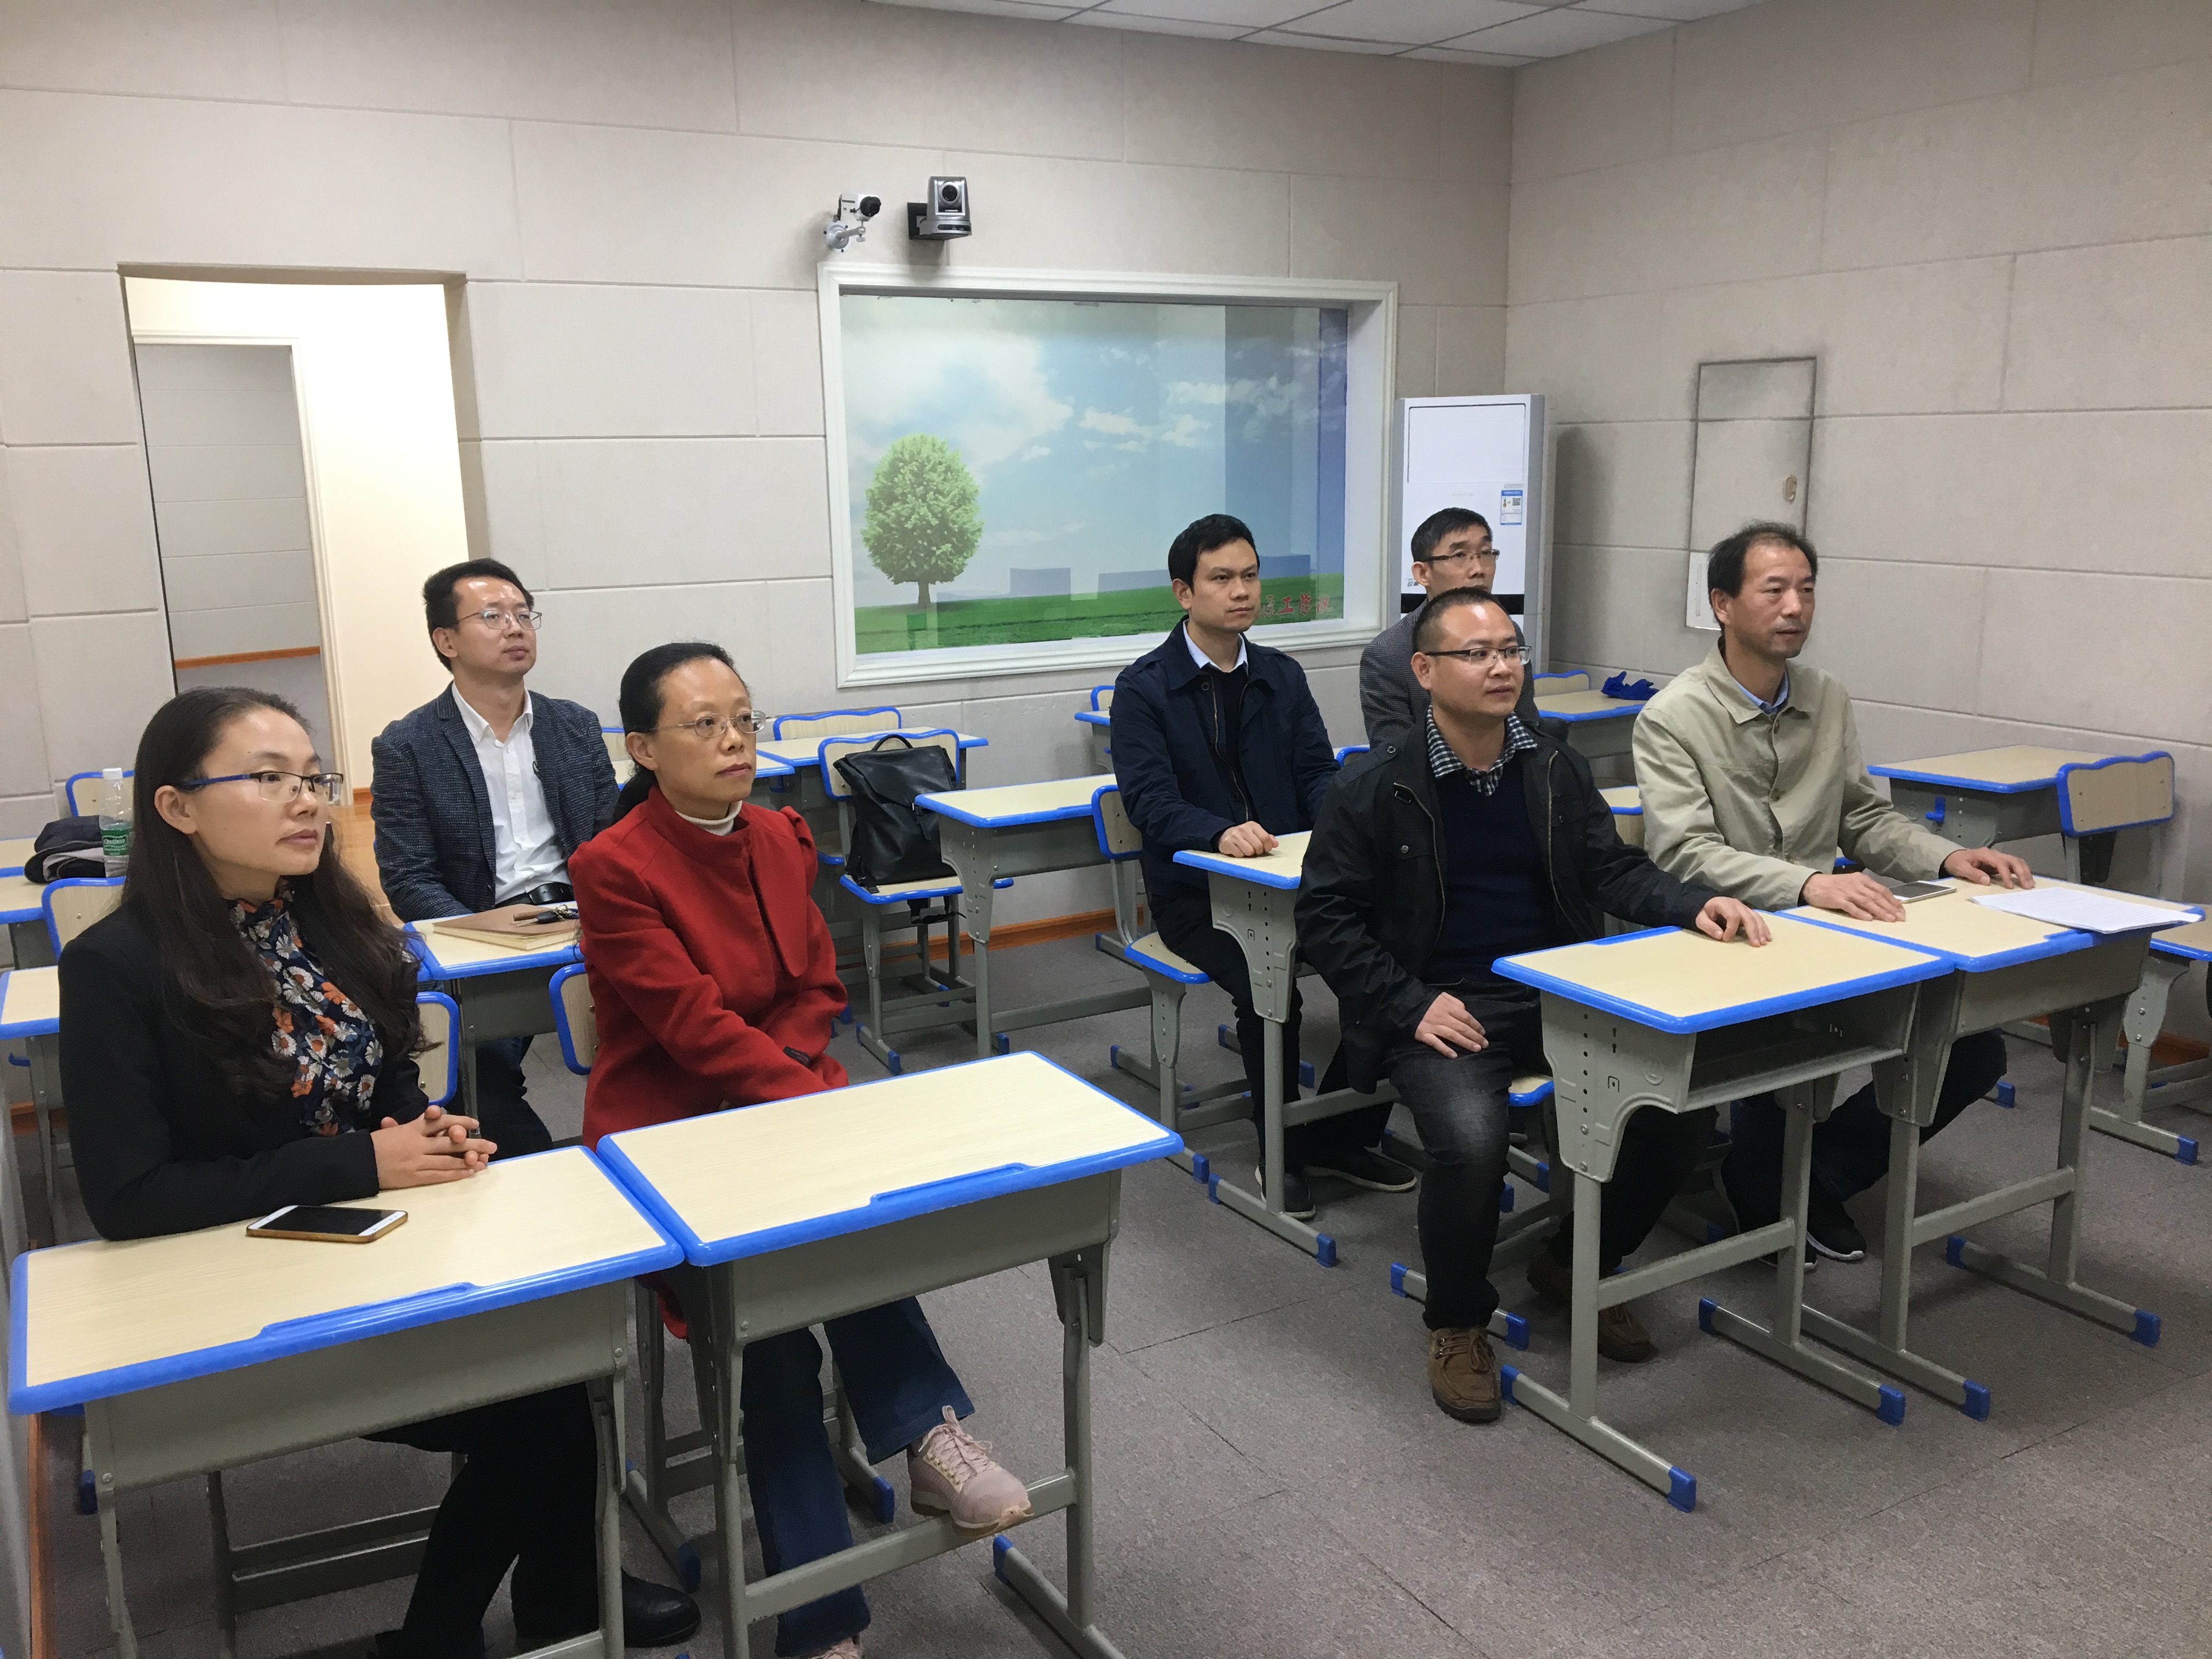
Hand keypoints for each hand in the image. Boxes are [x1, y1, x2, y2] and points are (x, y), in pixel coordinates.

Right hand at [372, 1106, 495, 1188]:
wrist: (358, 1163)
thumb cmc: (375, 1144)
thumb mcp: (394, 1129)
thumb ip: (414, 1123)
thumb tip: (432, 1112)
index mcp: (412, 1128)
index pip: (441, 1121)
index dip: (460, 1122)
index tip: (475, 1124)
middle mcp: (418, 1144)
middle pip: (450, 1142)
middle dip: (473, 1144)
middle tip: (491, 1145)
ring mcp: (417, 1161)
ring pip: (448, 1160)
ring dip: (467, 1161)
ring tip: (483, 1161)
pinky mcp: (414, 1177)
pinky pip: (438, 1175)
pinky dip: (454, 1174)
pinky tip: (467, 1173)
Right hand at [1216, 821, 1278, 858]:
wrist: (1225, 835)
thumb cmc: (1244, 836)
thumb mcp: (1256, 834)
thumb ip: (1267, 838)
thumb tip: (1275, 844)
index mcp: (1253, 825)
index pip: (1265, 838)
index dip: (1267, 847)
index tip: (1265, 850)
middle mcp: (1243, 829)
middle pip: (1258, 846)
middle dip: (1258, 851)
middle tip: (1255, 851)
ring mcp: (1235, 835)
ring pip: (1249, 851)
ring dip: (1249, 854)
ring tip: (1246, 850)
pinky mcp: (1227, 843)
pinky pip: (1239, 854)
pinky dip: (1240, 855)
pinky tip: (1238, 850)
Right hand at [1414, 992, 1486, 1056]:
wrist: (1405, 1002)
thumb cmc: (1427, 999)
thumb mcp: (1442, 996)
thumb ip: (1455, 1003)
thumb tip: (1466, 1012)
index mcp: (1448, 1007)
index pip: (1466, 1017)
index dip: (1476, 1025)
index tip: (1483, 1032)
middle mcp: (1443, 1018)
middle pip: (1462, 1028)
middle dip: (1475, 1036)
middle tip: (1485, 1044)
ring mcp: (1433, 1027)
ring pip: (1452, 1036)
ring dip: (1465, 1043)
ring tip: (1476, 1049)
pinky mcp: (1424, 1034)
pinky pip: (1435, 1043)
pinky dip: (1445, 1049)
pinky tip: (1454, 1055)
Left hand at [1694, 897, 1770, 944]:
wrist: (1707, 903)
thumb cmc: (1704, 913)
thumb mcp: (1700, 919)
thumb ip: (1708, 926)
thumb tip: (1720, 936)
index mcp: (1724, 904)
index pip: (1733, 916)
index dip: (1731, 929)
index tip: (1725, 939)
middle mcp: (1736, 904)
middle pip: (1748, 917)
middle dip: (1753, 931)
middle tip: (1756, 944)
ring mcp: (1743, 907)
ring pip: (1756, 917)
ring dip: (1761, 930)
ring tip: (1764, 942)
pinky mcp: (1747, 912)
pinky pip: (1758, 918)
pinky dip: (1763, 927)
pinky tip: (1767, 937)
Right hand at [1801, 870, 1905, 921]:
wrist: (1812, 884)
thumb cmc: (1833, 885)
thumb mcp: (1852, 883)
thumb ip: (1865, 891)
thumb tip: (1881, 903)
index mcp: (1861, 879)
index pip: (1881, 890)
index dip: (1892, 900)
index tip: (1901, 910)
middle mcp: (1856, 884)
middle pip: (1876, 896)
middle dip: (1890, 908)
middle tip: (1899, 917)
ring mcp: (1847, 892)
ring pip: (1867, 902)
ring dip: (1879, 911)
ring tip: (1889, 919)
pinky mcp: (1837, 899)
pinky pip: (1851, 907)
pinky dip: (1860, 913)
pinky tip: (1868, 919)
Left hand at [1942, 847, 2033, 888]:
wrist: (1954, 856)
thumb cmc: (1957, 862)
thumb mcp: (1960, 867)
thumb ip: (1972, 873)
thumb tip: (1987, 881)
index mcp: (1985, 854)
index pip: (2000, 863)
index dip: (2006, 874)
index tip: (2009, 886)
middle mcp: (1994, 854)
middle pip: (2013, 860)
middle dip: (2022, 873)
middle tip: (2028, 886)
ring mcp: (1998, 857)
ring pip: (2016, 861)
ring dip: (2025, 872)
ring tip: (2030, 884)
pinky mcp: (2000, 862)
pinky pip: (2014, 865)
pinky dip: (2021, 872)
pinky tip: (2026, 881)